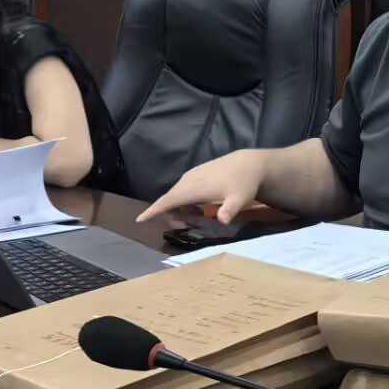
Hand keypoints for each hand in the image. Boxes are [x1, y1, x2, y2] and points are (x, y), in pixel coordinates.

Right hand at [138, 150, 265, 223]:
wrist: (249, 163)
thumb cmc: (243, 182)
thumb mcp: (240, 198)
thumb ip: (230, 210)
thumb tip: (223, 221)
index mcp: (192, 188)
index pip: (167, 201)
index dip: (153, 211)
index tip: (139, 219)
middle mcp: (187, 181)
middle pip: (169, 201)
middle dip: (172, 215)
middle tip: (189, 225)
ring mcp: (191, 176)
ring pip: (177, 196)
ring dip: (181, 210)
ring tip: (198, 218)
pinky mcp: (196, 175)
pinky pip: (183, 191)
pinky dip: (186, 202)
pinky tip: (201, 209)